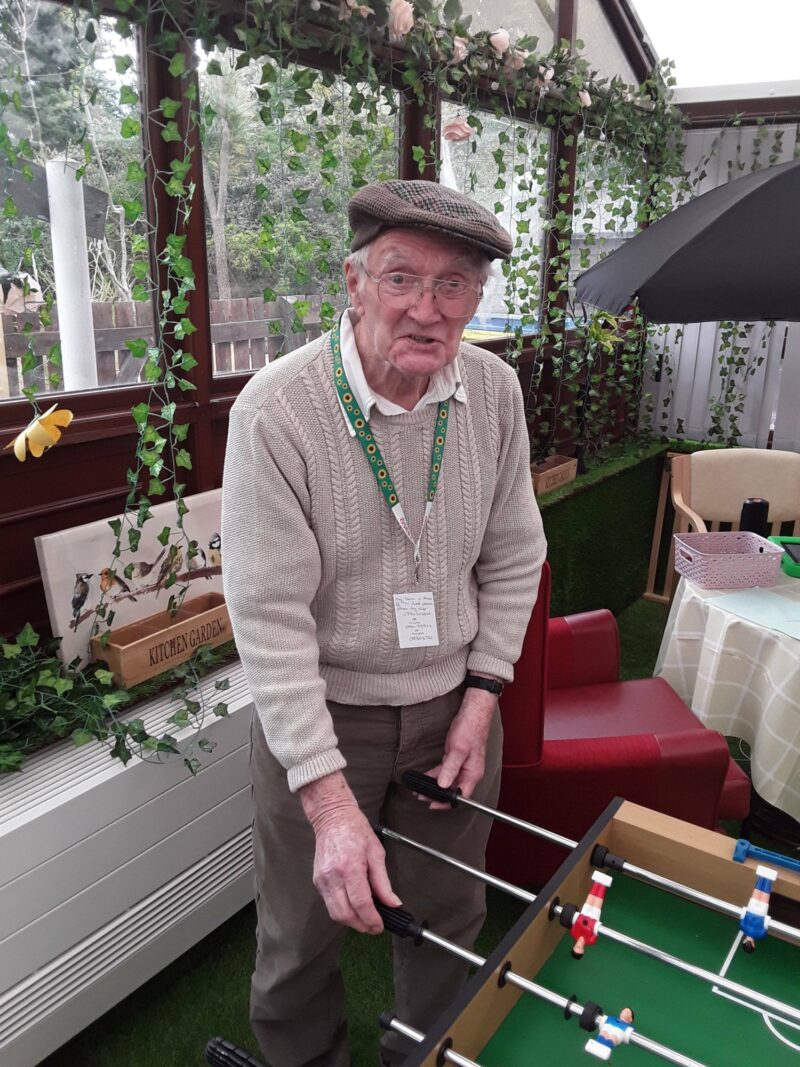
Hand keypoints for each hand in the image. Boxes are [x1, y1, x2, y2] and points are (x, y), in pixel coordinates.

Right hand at [300, 771, 400, 932]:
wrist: (332, 818)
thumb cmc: (356, 831)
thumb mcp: (376, 852)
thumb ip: (383, 882)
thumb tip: (393, 903)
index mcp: (350, 867)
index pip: (361, 903)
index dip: (372, 919)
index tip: (380, 926)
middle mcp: (333, 876)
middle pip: (345, 914)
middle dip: (361, 926)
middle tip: (374, 927)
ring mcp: (322, 879)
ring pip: (335, 913)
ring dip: (351, 922)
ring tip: (365, 919)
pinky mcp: (317, 881)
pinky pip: (329, 904)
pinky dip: (342, 910)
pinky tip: (353, 906)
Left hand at [422, 685, 496, 809]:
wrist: (473, 713)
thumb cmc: (470, 729)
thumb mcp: (458, 750)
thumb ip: (450, 768)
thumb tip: (443, 785)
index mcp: (473, 773)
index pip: (461, 796)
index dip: (447, 803)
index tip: (433, 805)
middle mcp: (469, 771)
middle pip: (453, 789)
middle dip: (437, 795)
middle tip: (421, 796)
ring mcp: (463, 765)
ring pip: (448, 780)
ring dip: (434, 785)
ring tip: (419, 789)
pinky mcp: (457, 758)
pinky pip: (445, 771)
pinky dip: (435, 775)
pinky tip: (425, 776)